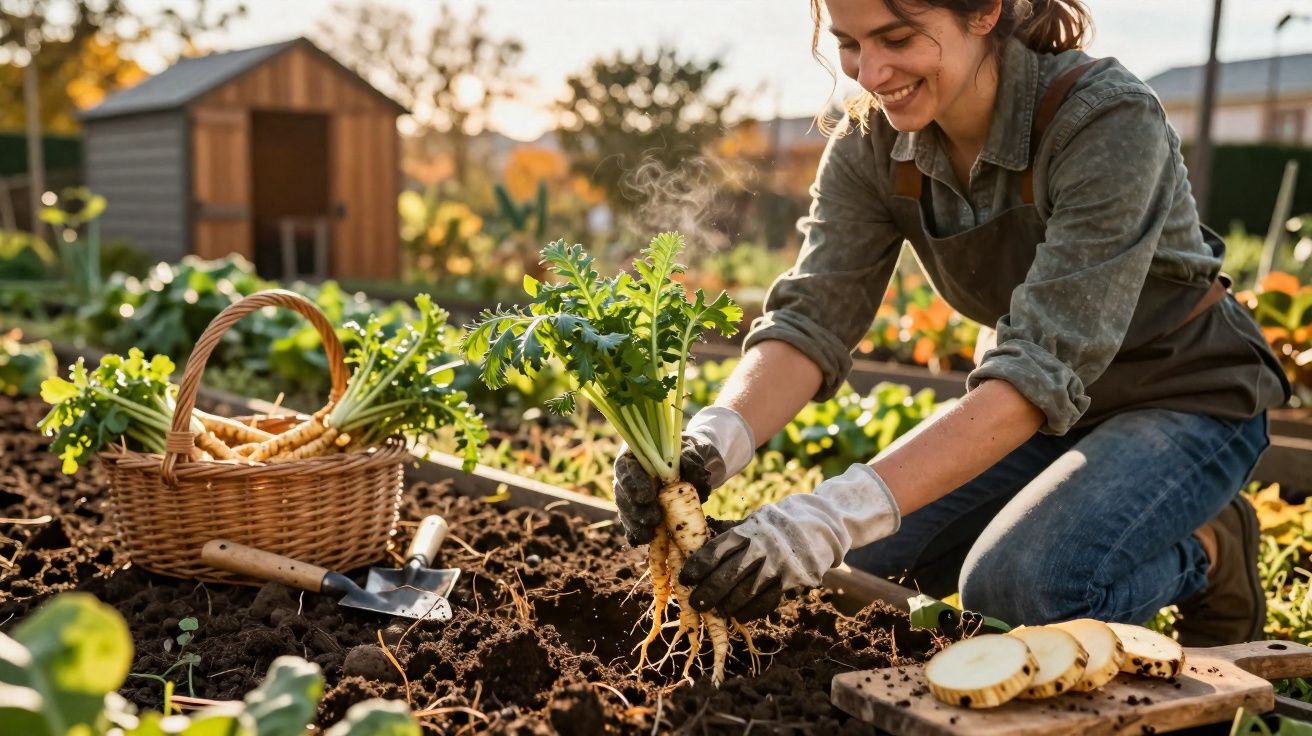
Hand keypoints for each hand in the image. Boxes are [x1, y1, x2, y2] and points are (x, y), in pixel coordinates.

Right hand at [613, 435, 717, 545]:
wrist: (688, 466)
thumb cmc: (687, 454)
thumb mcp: (692, 450)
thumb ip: (692, 459)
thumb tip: (694, 473)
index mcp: (635, 455)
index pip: (627, 468)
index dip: (634, 484)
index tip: (646, 497)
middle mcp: (627, 475)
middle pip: (622, 493)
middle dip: (635, 509)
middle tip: (653, 520)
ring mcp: (628, 494)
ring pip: (624, 510)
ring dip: (634, 524)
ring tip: (648, 535)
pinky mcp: (634, 511)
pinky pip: (630, 523)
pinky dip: (635, 533)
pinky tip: (642, 541)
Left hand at [678, 463, 900, 620]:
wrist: (820, 528)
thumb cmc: (778, 526)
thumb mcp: (754, 521)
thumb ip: (730, 533)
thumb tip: (695, 537)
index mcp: (749, 531)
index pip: (716, 550)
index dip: (698, 566)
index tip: (685, 578)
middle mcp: (762, 549)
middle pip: (727, 575)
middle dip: (708, 592)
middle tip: (695, 602)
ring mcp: (779, 567)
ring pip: (745, 593)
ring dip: (726, 605)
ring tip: (714, 611)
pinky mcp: (792, 582)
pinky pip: (766, 602)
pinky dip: (749, 611)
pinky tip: (738, 615)